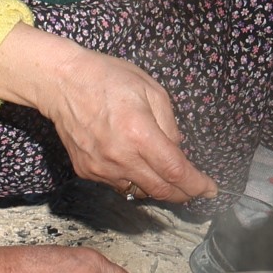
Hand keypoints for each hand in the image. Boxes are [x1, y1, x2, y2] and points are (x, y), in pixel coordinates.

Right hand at [0, 27, 214, 200]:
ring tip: (164, 174)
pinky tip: (133, 162)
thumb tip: (177, 150)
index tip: (211, 190)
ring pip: (139, 191)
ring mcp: (101, 168)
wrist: (61, 83)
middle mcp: (121, 157)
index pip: (176, 172)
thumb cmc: (108, 78)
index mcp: (140, 134)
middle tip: (194, 189)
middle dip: (183, 194)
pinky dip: (132, 179)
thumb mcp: (151, 89)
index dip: (197, 185)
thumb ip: (169, 123)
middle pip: (160, 191)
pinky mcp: (87, 171)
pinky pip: (118, 184)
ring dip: (157, 188)